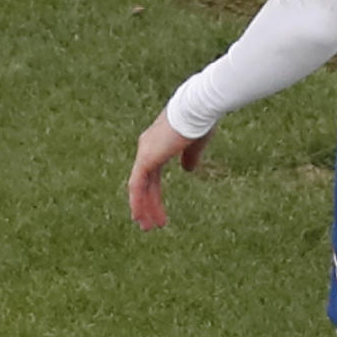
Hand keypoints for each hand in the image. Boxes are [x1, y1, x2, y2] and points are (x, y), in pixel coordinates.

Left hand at [128, 110, 211, 229]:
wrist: (196, 109)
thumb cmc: (200, 120)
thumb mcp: (195, 143)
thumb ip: (190, 157)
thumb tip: (188, 170)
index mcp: (158, 143)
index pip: (152, 174)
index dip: (154, 192)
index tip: (157, 209)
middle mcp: (147, 148)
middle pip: (145, 183)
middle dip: (148, 204)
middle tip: (150, 224)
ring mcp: (145, 153)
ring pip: (139, 187)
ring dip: (143, 208)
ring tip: (148, 227)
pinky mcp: (145, 159)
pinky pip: (137, 186)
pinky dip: (138, 202)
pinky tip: (141, 217)